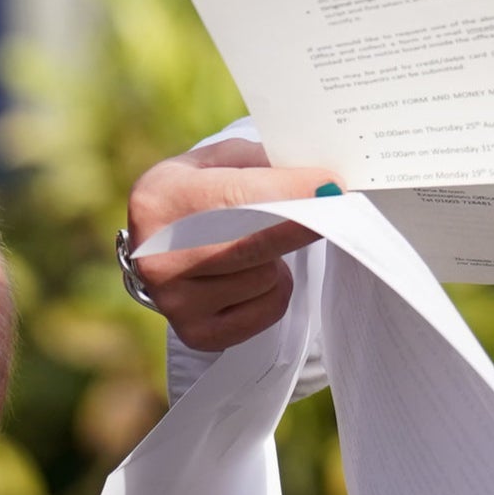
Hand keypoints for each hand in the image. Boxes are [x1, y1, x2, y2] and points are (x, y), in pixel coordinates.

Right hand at [124, 140, 337, 353]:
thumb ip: (261, 164)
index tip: (329, 185)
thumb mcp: (218, 160)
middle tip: (336, 204)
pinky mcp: (197, 333)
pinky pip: (267, 310)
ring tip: (255, 243)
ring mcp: (174, 302)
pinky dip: (275, 289)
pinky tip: (253, 274)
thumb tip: (318, 181)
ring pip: (265, 277)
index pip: (234, 196)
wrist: (162, 241)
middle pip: (252, 245)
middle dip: (302, 224)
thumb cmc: (200, 191)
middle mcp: (157, 257)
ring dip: (278, 258)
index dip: (287, 191)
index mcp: (160, 200)